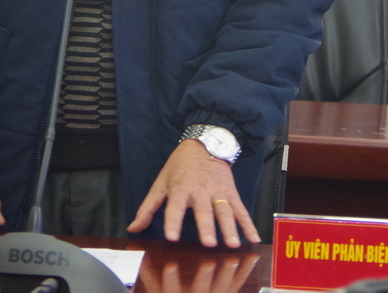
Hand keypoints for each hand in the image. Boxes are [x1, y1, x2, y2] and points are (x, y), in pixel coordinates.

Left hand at [127, 139, 258, 247]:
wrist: (206, 143)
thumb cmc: (180, 166)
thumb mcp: (161, 182)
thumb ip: (148, 207)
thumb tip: (133, 228)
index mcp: (181, 187)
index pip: (175, 206)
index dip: (173, 221)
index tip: (172, 237)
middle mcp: (201, 190)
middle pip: (204, 211)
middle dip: (207, 227)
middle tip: (209, 243)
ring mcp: (218, 192)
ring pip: (225, 211)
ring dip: (229, 228)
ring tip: (233, 243)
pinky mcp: (231, 193)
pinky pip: (241, 210)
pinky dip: (248, 224)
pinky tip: (253, 237)